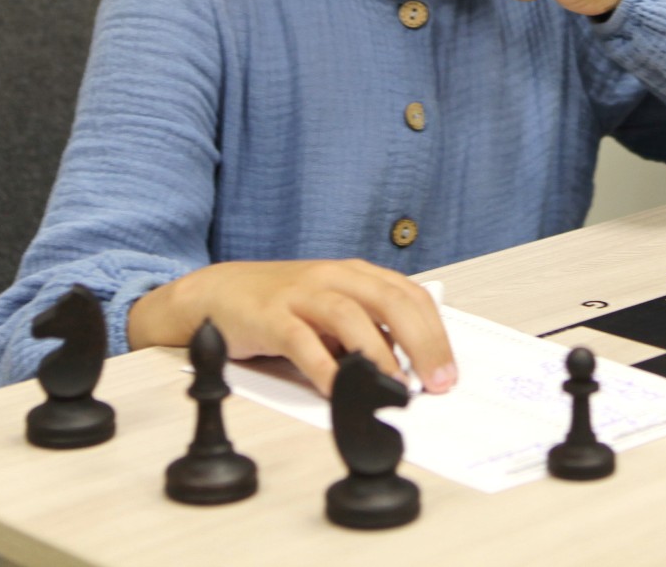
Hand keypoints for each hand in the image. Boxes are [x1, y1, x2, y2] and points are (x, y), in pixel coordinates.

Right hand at [128, 259, 454, 397]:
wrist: (217, 294)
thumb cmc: (279, 306)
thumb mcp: (332, 313)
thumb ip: (367, 331)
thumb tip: (408, 367)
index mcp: (355, 275)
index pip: (411, 296)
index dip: (436, 333)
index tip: (448, 370)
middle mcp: (334, 278)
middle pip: (391, 302)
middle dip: (422, 343)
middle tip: (435, 383)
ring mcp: (302, 294)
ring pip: (352, 316)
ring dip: (380, 354)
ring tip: (395, 387)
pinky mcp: (271, 316)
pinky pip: (303, 342)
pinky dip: (325, 368)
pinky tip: (339, 390)